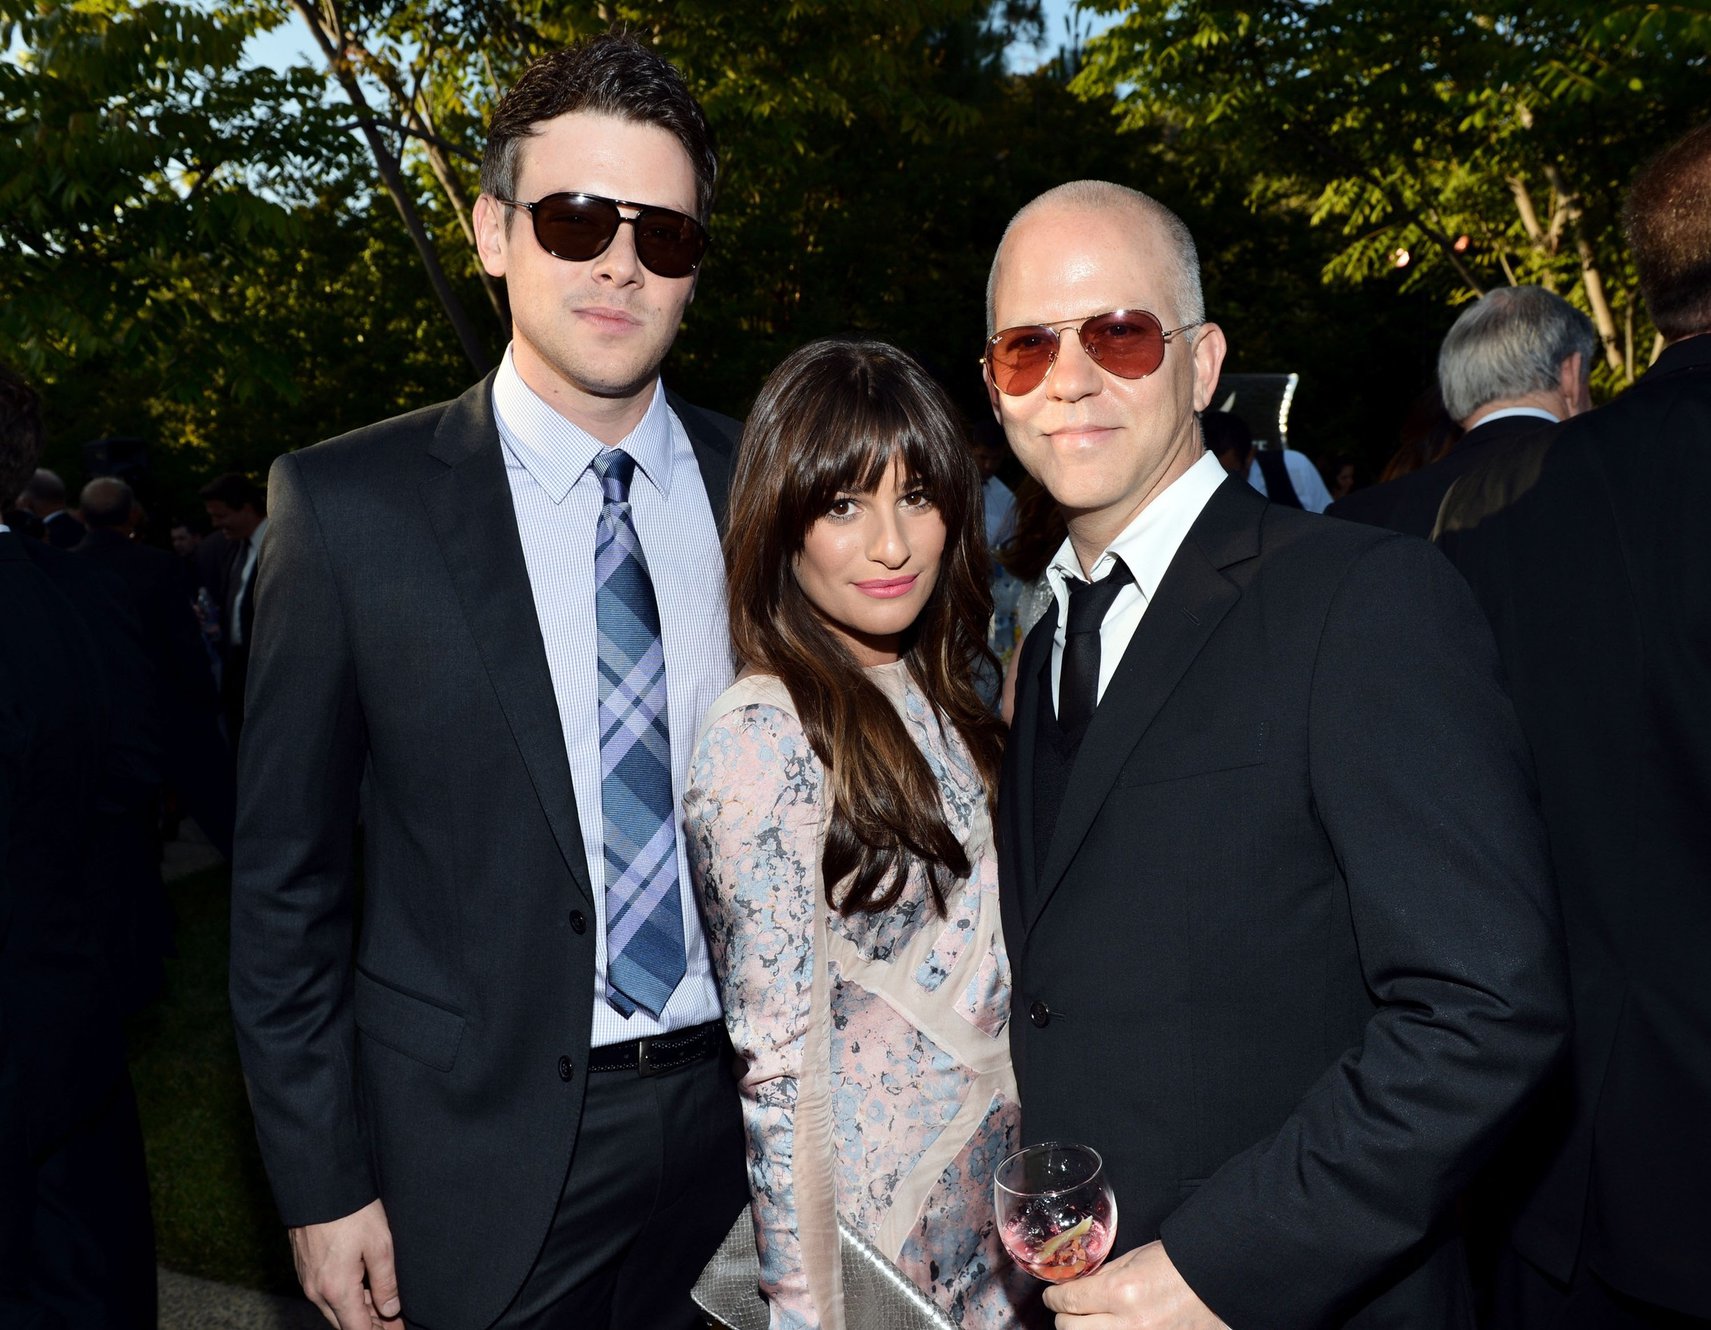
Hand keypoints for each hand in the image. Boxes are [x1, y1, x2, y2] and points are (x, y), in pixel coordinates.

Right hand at [289, 1198, 400, 1329]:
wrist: (318, 1185)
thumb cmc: (351, 1212)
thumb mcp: (380, 1244)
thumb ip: (386, 1282)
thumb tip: (391, 1310)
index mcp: (337, 1290)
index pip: (358, 1329)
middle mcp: (317, 1291)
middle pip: (345, 1323)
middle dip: (371, 1326)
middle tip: (395, 1324)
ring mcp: (308, 1280)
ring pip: (335, 1309)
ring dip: (359, 1313)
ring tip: (385, 1311)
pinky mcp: (306, 1268)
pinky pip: (327, 1294)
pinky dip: (346, 1298)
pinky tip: (364, 1291)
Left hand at [1042, 1241, 1227, 1328]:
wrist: (1214, 1283)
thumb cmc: (1176, 1266)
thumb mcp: (1132, 1260)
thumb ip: (1101, 1276)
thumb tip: (1076, 1286)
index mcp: (1121, 1291)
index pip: (1068, 1301)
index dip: (1053, 1297)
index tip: (1052, 1296)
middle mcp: (1128, 1324)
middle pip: (1070, 1329)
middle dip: (1064, 1317)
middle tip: (1066, 1309)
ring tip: (1085, 1322)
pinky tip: (1108, 1328)